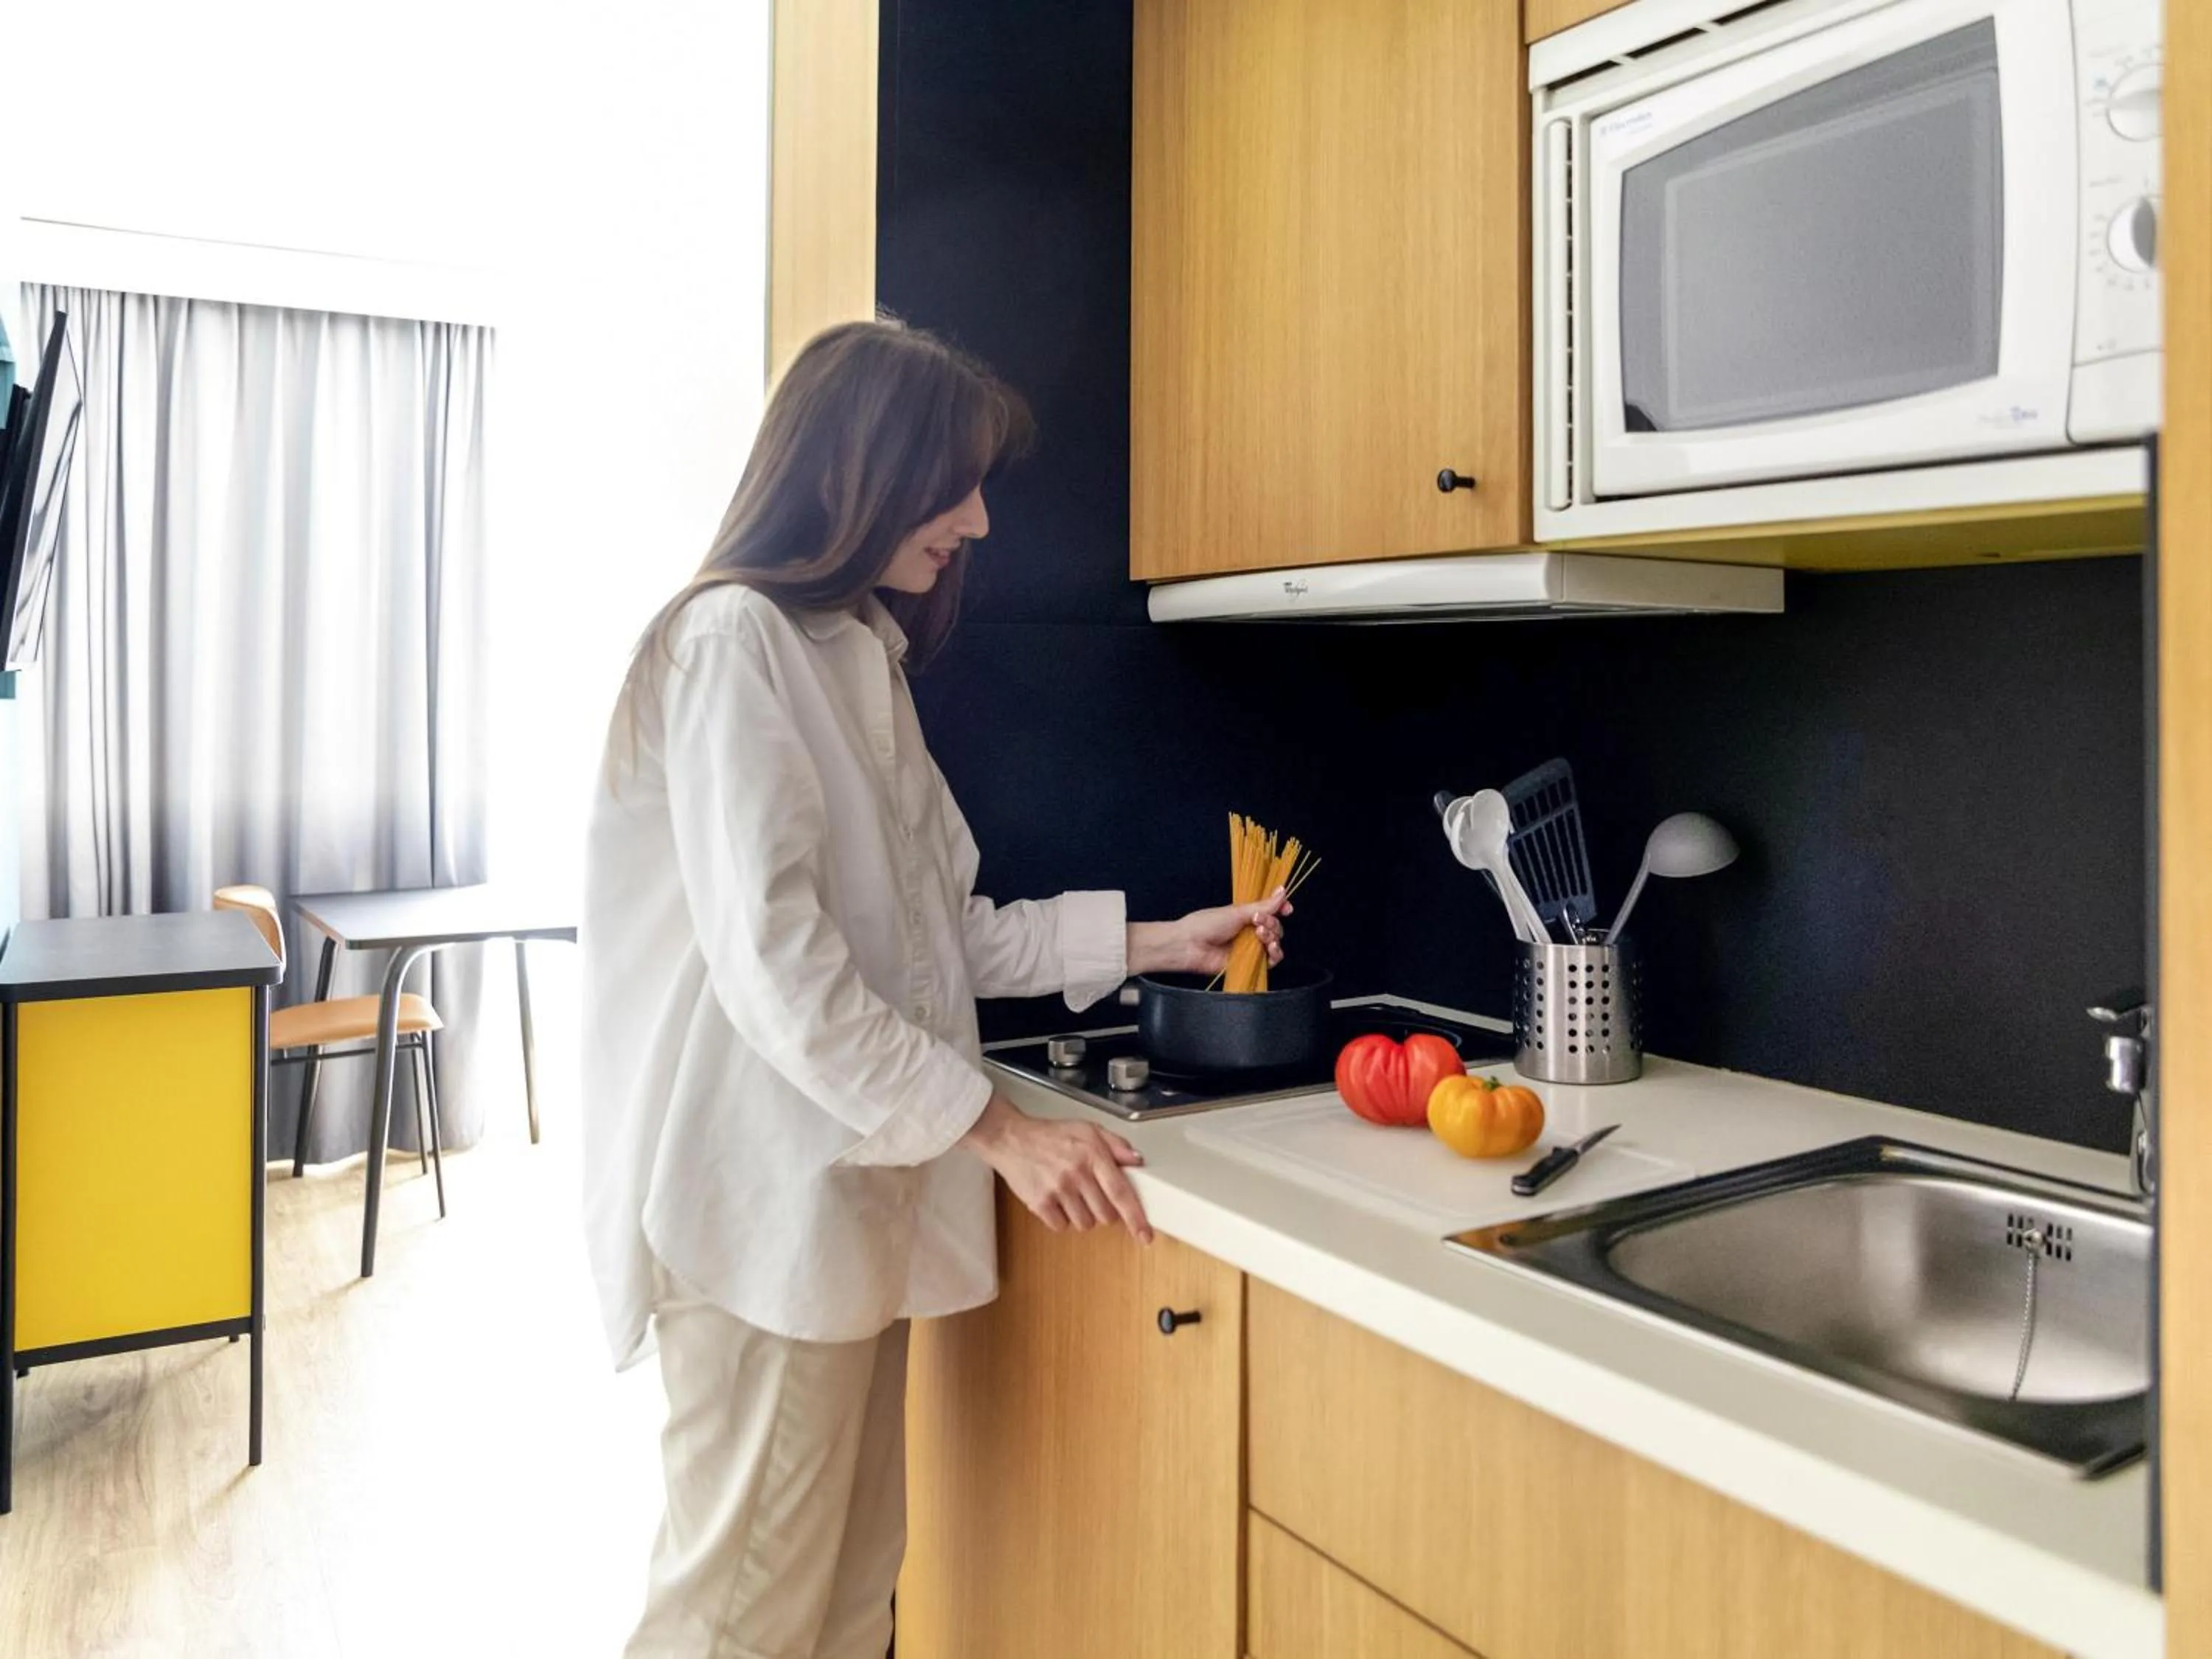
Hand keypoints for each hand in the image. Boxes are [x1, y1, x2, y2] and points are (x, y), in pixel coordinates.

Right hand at [960, 1095, 1153, 1241]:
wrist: (1011, 1138)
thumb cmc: (1050, 1135)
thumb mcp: (1088, 1129)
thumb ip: (1116, 1144)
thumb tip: (1137, 1161)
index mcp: (1093, 1154)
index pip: (1121, 1193)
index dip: (1136, 1218)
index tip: (1145, 1235)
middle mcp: (1077, 1173)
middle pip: (1105, 1215)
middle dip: (1103, 1210)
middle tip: (1090, 1194)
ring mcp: (1058, 1190)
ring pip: (1085, 1224)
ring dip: (1082, 1215)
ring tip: (1070, 1194)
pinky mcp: (1040, 1203)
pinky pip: (1062, 1227)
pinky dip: (1061, 1218)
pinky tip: (1055, 1199)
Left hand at [1128, 888, 1290, 976]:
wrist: (1190, 945)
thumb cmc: (1207, 924)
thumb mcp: (1238, 911)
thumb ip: (1263, 905)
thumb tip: (1283, 891)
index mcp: (1247, 915)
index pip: (1272, 912)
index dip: (1281, 909)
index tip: (1287, 909)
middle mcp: (1250, 931)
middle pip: (1276, 928)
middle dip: (1272, 924)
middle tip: (1258, 922)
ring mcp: (1250, 948)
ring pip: (1275, 944)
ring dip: (1273, 938)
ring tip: (1260, 935)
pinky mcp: (1249, 963)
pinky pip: (1270, 961)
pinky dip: (1273, 954)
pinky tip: (1267, 949)